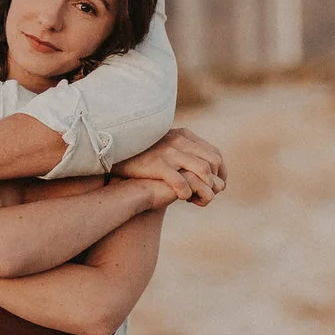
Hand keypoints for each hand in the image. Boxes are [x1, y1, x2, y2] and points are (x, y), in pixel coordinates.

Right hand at [111, 127, 226, 204]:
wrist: (114, 157)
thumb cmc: (141, 158)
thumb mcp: (165, 147)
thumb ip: (183, 153)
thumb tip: (205, 170)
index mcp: (184, 135)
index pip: (215, 154)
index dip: (220, 172)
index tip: (218, 185)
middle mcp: (179, 141)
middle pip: (212, 162)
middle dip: (215, 181)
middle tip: (210, 195)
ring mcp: (169, 152)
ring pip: (203, 171)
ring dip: (205, 188)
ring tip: (197, 199)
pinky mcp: (158, 166)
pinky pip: (181, 182)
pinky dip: (186, 193)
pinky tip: (182, 198)